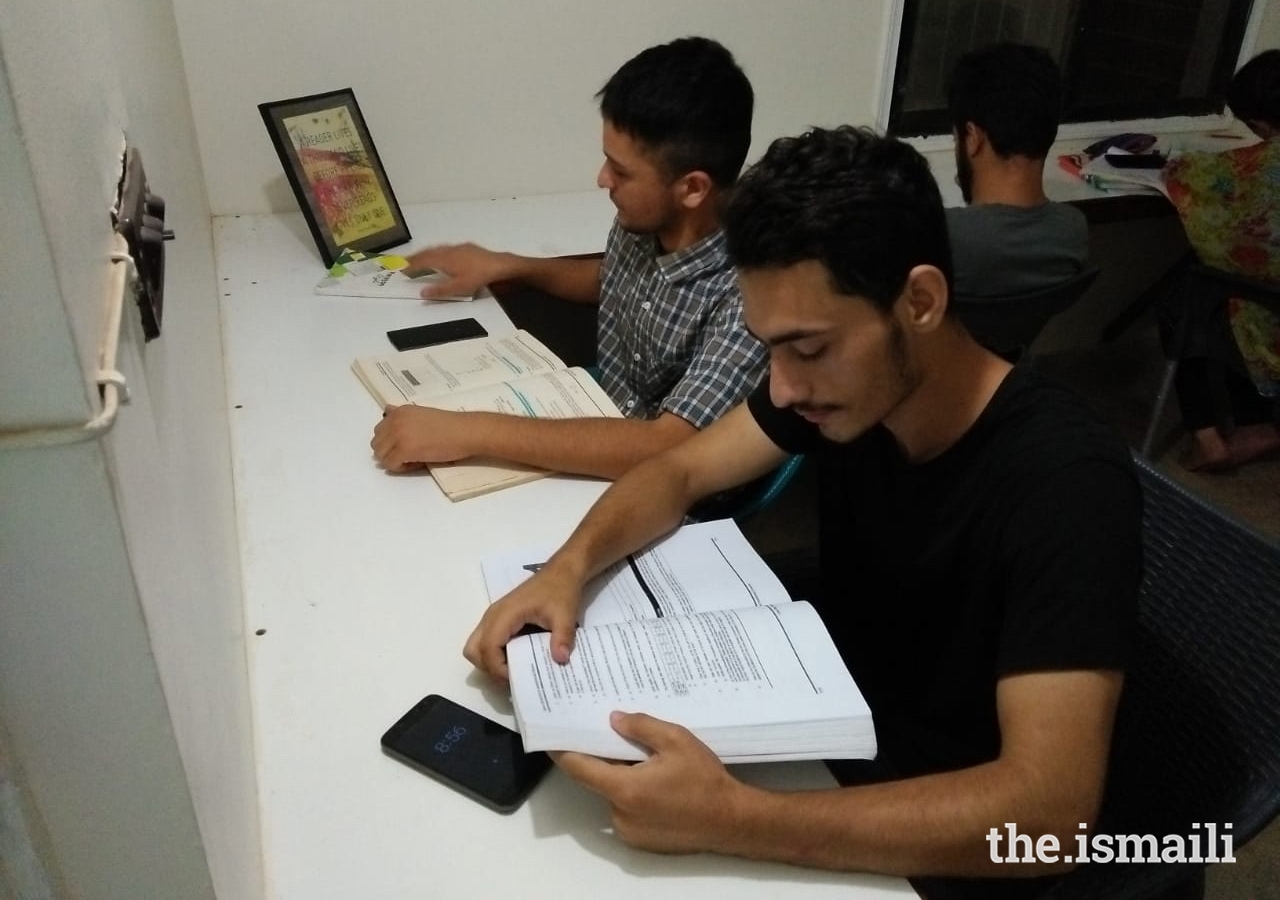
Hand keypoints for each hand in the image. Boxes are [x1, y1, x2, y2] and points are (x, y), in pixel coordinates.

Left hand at [371, 405, 471, 471]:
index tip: (409, 445)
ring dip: (394, 460)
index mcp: (398, 411)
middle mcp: (394, 420)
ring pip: (380, 455)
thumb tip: (387, 410)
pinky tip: (417, 463)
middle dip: (389, 452)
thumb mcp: (420, 413)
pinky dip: (401, 468)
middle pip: (376, 444)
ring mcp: (398, 435)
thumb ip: (402, 415)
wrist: (465, 431)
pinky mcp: (404, 449)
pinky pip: (390, 464)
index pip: (379, 431)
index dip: (392, 442)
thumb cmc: (449, 425)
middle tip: (409, 455)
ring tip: (413, 459)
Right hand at [402, 242, 513, 299]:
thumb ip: (440, 290)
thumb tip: (422, 292)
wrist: (500, 265)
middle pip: (429, 252)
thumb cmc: (479, 276)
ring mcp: (459, 247)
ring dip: (428, 253)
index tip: (401, 267)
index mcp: (445, 259)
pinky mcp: (468, 248)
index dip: (412, 264)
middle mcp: (449, 250)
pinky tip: (444, 256)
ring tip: (421, 258)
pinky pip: (448, 248)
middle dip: (417, 257)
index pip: (423, 260)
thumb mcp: (459, 287)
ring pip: (439, 249)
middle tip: (406, 261)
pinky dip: (439, 252)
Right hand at [463, 563, 583, 680]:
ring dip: (490, 662)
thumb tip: (560, 660)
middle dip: (489, 669)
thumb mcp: (565, 615)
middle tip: (513, 677)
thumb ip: (562, 637)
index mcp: (504, 614)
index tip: (518, 679)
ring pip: (476, 647)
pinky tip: (517, 659)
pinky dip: (494, 655)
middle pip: (474, 650)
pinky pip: (486, 641)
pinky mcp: (499, 619)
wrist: (562, 572)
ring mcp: (494, 617)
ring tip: (514, 670)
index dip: (498, 669)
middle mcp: (493, 616)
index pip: (488, 648)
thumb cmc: (561, 591)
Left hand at [555, 712, 744, 853]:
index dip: (563, 751)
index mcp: (624, 789)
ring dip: (623, 779)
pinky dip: (633, 797)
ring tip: (648, 763)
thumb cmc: (704, 780)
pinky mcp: (640, 842)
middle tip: (617, 737)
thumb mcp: (676, 741)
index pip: (579, 768)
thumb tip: (613, 719)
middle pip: (599, 781)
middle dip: (606, 760)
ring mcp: (629, 831)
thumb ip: (641, 727)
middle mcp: (620, 814)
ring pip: (614, 796)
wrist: (730, 821)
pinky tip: (657, 786)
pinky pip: (626, 812)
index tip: (551, 736)